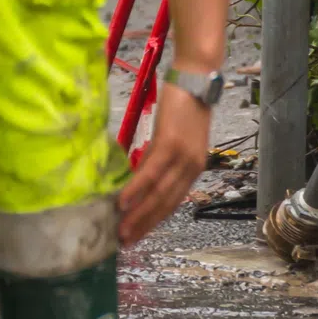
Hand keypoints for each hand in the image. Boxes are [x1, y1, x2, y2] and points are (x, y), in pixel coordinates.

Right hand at [117, 83, 212, 244]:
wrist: (197, 78)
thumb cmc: (183, 103)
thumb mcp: (173, 135)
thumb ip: (160, 156)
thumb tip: (140, 173)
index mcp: (193, 167)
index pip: (173, 201)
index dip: (154, 220)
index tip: (136, 234)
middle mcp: (192, 167)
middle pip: (166, 203)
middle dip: (144, 224)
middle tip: (124, 240)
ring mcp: (183, 157)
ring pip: (159, 193)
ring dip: (138, 214)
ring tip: (120, 228)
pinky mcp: (170, 144)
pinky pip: (151, 172)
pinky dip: (136, 189)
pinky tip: (122, 201)